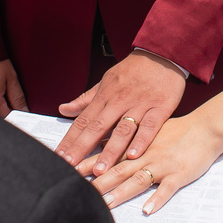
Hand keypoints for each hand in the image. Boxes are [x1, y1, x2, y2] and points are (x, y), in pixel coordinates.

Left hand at [57, 50, 186, 174]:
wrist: (162, 53)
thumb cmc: (134, 69)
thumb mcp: (106, 80)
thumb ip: (86, 98)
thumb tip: (63, 109)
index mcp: (105, 95)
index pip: (83, 120)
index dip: (70, 139)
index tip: (59, 156)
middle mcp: (119, 101)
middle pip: (97, 127)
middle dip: (82, 148)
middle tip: (71, 167)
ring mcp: (140, 104)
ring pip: (122, 129)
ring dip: (110, 150)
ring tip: (100, 169)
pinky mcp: (160, 107)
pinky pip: (149, 126)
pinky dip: (141, 140)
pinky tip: (133, 156)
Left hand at [91, 115, 222, 213]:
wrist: (206, 127)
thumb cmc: (176, 130)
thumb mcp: (147, 128)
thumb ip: (124, 134)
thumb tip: (102, 137)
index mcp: (136, 145)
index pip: (107, 155)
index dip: (88, 164)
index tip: (69, 171)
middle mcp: (146, 154)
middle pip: (118, 169)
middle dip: (98, 182)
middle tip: (79, 191)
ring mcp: (163, 164)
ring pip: (139, 179)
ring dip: (122, 192)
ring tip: (106, 203)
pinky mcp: (180, 173)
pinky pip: (168, 188)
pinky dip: (157, 198)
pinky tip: (147, 209)